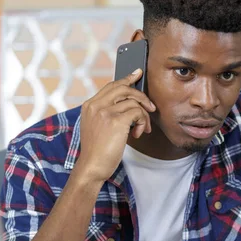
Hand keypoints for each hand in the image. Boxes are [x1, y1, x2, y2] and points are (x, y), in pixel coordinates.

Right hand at [75, 69, 155, 183]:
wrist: (92, 166)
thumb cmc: (96, 152)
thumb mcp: (96, 128)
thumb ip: (106, 114)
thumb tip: (129, 106)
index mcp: (89, 106)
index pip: (111, 86)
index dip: (126, 79)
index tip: (137, 74)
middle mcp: (96, 105)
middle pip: (123, 87)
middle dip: (141, 95)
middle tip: (151, 107)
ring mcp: (105, 112)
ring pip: (133, 101)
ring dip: (144, 116)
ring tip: (143, 129)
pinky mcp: (116, 121)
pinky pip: (138, 112)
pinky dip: (143, 122)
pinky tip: (139, 133)